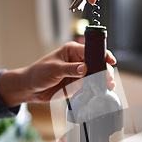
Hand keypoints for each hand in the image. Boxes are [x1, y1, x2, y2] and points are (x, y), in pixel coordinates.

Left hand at [0, 41, 116, 106]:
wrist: (31, 88)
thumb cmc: (38, 73)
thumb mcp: (54, 69)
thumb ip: (71, 69)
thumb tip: (85, 68)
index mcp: (72, 51)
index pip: (91, 50)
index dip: (102, 55)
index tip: (110, 61)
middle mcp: (78, 60)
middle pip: (97, 63)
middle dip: (105, 70)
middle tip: (109, 78)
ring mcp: (80, 73)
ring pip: (96, 75)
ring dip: (103, 80)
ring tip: (109, 86)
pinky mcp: (79, 84)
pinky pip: (91, 85)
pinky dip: (98, 88)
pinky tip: (103, 91)